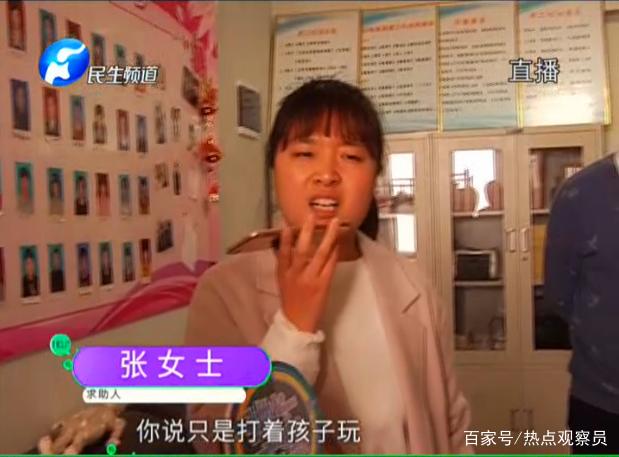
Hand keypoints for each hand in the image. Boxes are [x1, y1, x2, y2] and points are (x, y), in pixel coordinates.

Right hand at [277, 215, 340, 332]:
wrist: (298, 323)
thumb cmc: (291, 300)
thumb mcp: (282, 281)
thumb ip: (285, 263)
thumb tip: (287, 242)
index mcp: (283, 274)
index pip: (282, 253)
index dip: (285, 239)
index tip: (287, 224)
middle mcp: (296, 275)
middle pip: (302, 250)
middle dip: (307, 231)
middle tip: (312, 215)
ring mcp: (311, 279)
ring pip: (320, 254)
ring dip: (328, 237)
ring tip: (334, 223)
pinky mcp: (323, 284)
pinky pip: (330, 265)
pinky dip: (335, 252)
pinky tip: (338, 242)